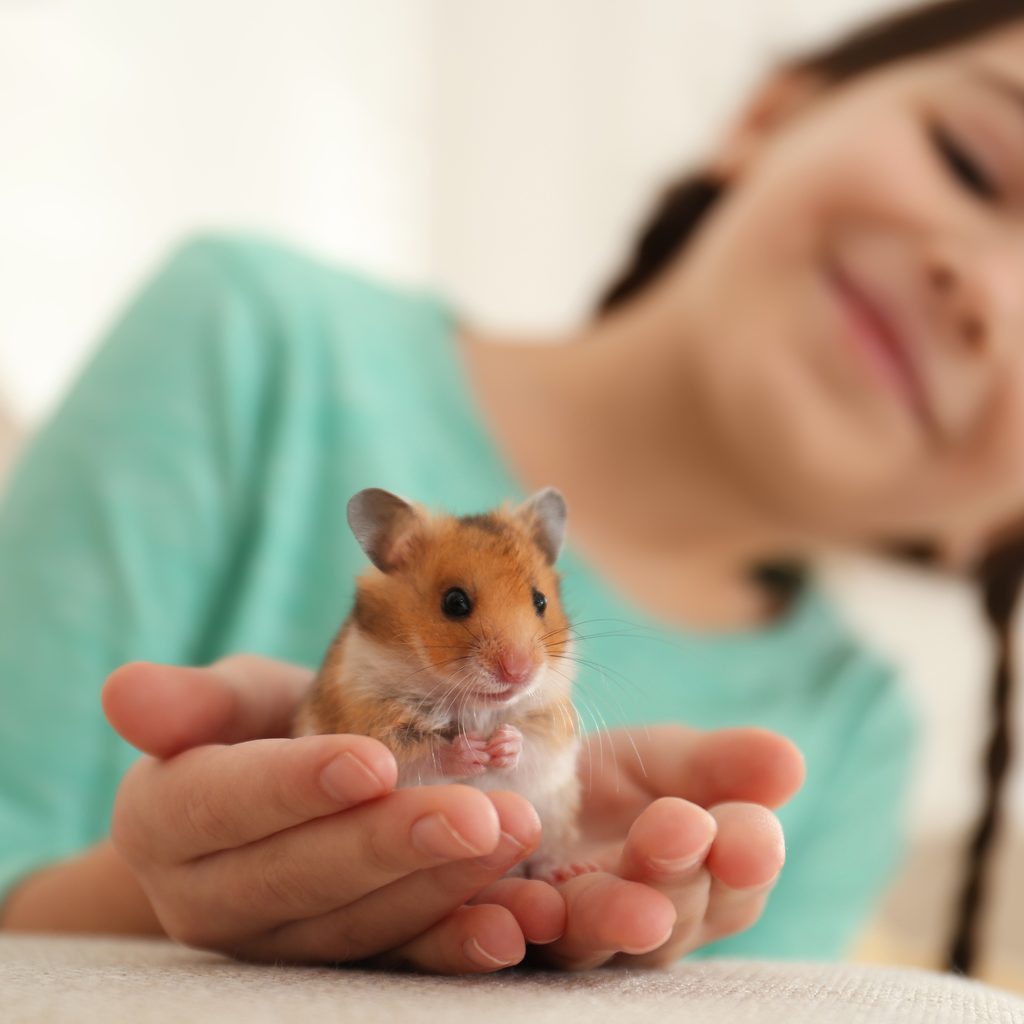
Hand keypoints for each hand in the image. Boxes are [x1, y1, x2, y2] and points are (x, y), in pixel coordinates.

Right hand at [103, 655, 564, 971]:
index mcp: (166, 821)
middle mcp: (208, 899)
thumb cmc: (264, 730)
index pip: (225, 804)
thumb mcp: (236, 701)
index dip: (297, 786)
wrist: (290, 792)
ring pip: (356, 925)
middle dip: (392, 844)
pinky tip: (513, 924)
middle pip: (301, 874)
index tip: (373, 761)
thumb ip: (196, 701)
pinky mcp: (337, 968)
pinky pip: (396, 963)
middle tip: (477, 812)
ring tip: (515, 839)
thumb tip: (122, 692)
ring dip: (442, 888)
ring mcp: (275, 945)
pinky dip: (456, 945)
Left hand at [470, 724, 803, 968]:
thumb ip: (723, 765)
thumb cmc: (614, 778)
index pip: (738, 881)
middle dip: (677, 873)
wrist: (519, 774)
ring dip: (606, 917)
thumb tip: (790, 761)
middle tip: (680, 828)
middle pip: (671, 914)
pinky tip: (524, 906)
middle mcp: (642, 919)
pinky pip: (511, 935)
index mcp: (699, 879)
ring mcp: (572, 931)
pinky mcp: (506, 927)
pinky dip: (516, 925)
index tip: (745, 829)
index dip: (746, 856)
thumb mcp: (669, 759)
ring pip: (592, 935)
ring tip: (619, 900)